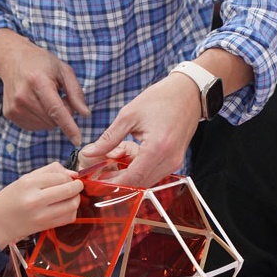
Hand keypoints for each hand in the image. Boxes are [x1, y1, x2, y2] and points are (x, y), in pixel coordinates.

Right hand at [0, 29, 89, 145]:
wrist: (12, 60)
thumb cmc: (41, 63)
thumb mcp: (63, 70)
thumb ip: (75, 92)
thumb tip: (85, 114)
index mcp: (38, 81)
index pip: (56, 109)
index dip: (68, 126)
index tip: (78, 140)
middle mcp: (23, 96)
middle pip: (52, 120)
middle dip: (62, 113)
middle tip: (59, 97)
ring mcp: (14, 107)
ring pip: (44, 126)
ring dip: (51, 117)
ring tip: (46, 99)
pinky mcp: (9, 114)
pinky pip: (34, 127)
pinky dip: (41, 119)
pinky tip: (37, 104)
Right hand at [0, 162, 83, 249]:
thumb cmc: (10, 198)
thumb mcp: (25, 179)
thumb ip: (49, 171)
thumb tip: (74, 173)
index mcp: (28, 183)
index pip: (60, 176)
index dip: (68, 176)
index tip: (68, 178)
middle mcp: (35, 199)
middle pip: (69, 189)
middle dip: (77, 186)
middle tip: (76, 185)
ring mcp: (42, 215)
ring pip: (72, 204)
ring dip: (76, 198)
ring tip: (71, 196)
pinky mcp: (46, 226)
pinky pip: (69, 217)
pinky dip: (72, 211)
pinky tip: (65, 207)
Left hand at [77, 73, 202, 187]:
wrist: (188, 92)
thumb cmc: (160, 99)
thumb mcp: (129, 115)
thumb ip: (109, 138)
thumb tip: (88, 152)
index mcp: (157, 148)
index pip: (132, 178)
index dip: (112, 184)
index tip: (96, 182)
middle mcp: (169, 160)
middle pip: (139, 184)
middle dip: (119, 181)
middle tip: (101, 172)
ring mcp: (175, 162)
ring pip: (147, 181)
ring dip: (129, 176)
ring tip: (114, 162)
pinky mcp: (176, 160)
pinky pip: (155, 173)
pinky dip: (140, 170)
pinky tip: (129, 158)